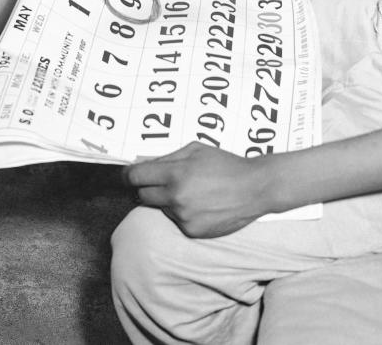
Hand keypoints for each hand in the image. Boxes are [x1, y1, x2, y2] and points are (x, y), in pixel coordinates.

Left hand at [125, 142, 269, 237]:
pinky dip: (183, 213)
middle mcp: (176, 197)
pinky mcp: (192, 231)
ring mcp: (183, 217)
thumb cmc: (226, 164)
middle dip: (148, 188)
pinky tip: (202, 204)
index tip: (126, 176)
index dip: (128, 175)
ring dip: (169, 201)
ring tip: (194, 192)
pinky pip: (177, 221)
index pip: (135, 177)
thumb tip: (145, 164)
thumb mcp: (196, 150)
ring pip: (161, 208)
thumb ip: (168, 157)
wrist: (255, 188)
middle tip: (162, 182)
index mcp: (175, 173)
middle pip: (142, 196)